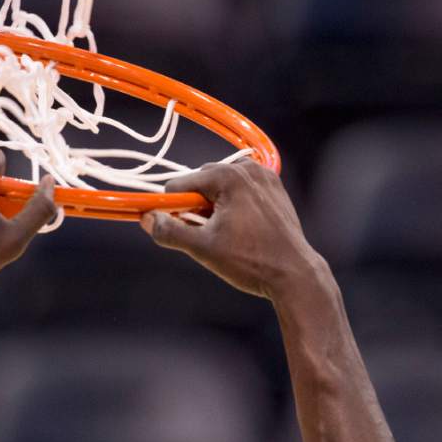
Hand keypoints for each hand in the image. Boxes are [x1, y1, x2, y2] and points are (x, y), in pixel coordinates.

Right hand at [140, 160, 321, 299]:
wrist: (294, 273)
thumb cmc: (250, 261)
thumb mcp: (202, 248)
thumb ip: (169, 231)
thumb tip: (147, 219)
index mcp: (228, 176)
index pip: (179, 185)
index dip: (174, 210)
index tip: (185, 231)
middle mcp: (247, 168)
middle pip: (199, 182)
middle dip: (196, 207)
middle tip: (210, 235)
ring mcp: (263, 176)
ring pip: (219, 186)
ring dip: (213, 206)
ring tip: (227, 233)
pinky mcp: (274, 188)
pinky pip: (239, 189)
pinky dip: (232, 204)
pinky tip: (242, 229)